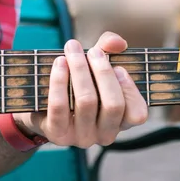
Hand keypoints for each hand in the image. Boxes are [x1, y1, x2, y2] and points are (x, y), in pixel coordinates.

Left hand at [13, 32, 147, 147]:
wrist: (42, 107)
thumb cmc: (77, 84)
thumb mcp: (96, 66)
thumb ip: (109, 49)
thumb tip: (117, 43)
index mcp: (121, 122)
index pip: (137, 115)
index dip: (130, 90)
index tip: (118, 67)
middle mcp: (105, 135)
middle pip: (113, 105)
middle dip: (103, 72)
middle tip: (93, 51)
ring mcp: (82, 137)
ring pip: (87, 102)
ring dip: (80, 69)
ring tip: (73, 49)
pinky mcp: (58, 134)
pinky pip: (60, 106)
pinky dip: (60, 80)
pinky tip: (60, 62)